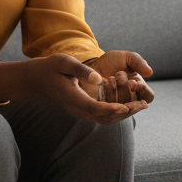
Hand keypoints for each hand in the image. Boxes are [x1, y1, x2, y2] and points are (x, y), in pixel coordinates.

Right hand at [0, 54, 139, 124]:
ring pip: (103, 119)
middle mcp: (76, 109)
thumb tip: (98, 79)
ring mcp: (78, 111)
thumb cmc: (51, 67)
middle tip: (144, 104)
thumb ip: (81, 70)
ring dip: (123, 114)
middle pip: (103, 117)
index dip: (112, 109)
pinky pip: (101, 116)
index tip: (127, 106)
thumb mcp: (64, 62)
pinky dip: (116, 112)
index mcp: (72, 98)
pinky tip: (129, 105)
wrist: (38, 78)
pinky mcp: (81, 110)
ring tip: (141, 105)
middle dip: (125, 112)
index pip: (95, 108)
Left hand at [84, 51, 154, 106]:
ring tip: (110, 78)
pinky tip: (104, 85)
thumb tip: (150, 73)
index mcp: (139, 88)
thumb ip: (139, 63)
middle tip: (119, 75)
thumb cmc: (112, 62)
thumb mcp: (127, 58)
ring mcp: (117, 106)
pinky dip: (107, 97)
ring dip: (116, 92)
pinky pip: (108, 110)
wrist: (91, 65)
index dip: (143, 91)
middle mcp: (130, 99)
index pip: (148, 96)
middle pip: (134, 104)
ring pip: (122, 108)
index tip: (134, 82)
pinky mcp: (104, 110)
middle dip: (126, 89)